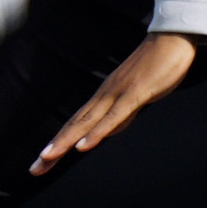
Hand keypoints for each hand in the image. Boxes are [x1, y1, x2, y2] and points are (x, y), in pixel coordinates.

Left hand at [34, 30, 196, 173]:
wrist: (172, 38)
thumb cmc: (156, 66)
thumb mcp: (135, 98)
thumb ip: (122, 115)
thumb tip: (108, 132)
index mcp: (104, 97)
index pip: (76, 125)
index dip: (59, 144)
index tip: (43, 162)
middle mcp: (104, 95)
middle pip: (74, 126)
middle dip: (54, 149)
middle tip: (34, 169)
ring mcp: (118, 94)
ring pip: (87, 122)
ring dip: (66, 141)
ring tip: (47, 158)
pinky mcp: (134, 94)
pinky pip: (114, 117)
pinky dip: (97, 132)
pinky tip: (83, 146)